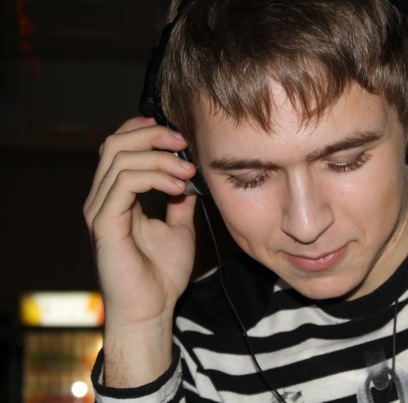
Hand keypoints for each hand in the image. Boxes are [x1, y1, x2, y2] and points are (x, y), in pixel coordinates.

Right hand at [83, 117, 197, 385]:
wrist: (152, 310)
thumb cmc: (162, 274)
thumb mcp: (179, 228)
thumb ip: (179, 200)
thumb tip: (190, 176)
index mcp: (117, 196)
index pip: (119, 147)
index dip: (143, 131)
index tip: (177, 133)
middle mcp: (103, 199)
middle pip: (115, 145)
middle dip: (152, 137)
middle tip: (183, 143)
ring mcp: (100, 210)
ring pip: (121, 160)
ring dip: (160, 159)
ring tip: (188, 173)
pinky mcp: (104, 223)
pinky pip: (124, 184)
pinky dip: (154, 177)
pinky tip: (178, 187)